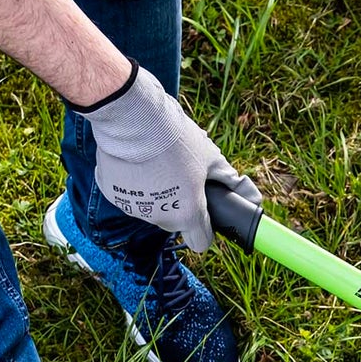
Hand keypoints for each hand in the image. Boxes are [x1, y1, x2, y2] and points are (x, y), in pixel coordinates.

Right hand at [79, 67, 257, 252]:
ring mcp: (134, 208)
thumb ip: (229, 180)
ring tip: (156, 163)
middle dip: (180, 205)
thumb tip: (247, 194)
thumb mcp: (211, 157)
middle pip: (175, 223)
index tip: (204, 213)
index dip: (205, 229)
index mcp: (188, 214)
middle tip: (180, 176)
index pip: (200, 242)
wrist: (133, 119)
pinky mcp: (113, 195)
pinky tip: (136, 161)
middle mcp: (160, 218)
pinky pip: (128, 194)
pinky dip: (133, 183)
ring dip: (155, 193)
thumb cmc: (176, 138)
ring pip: (151, 208)